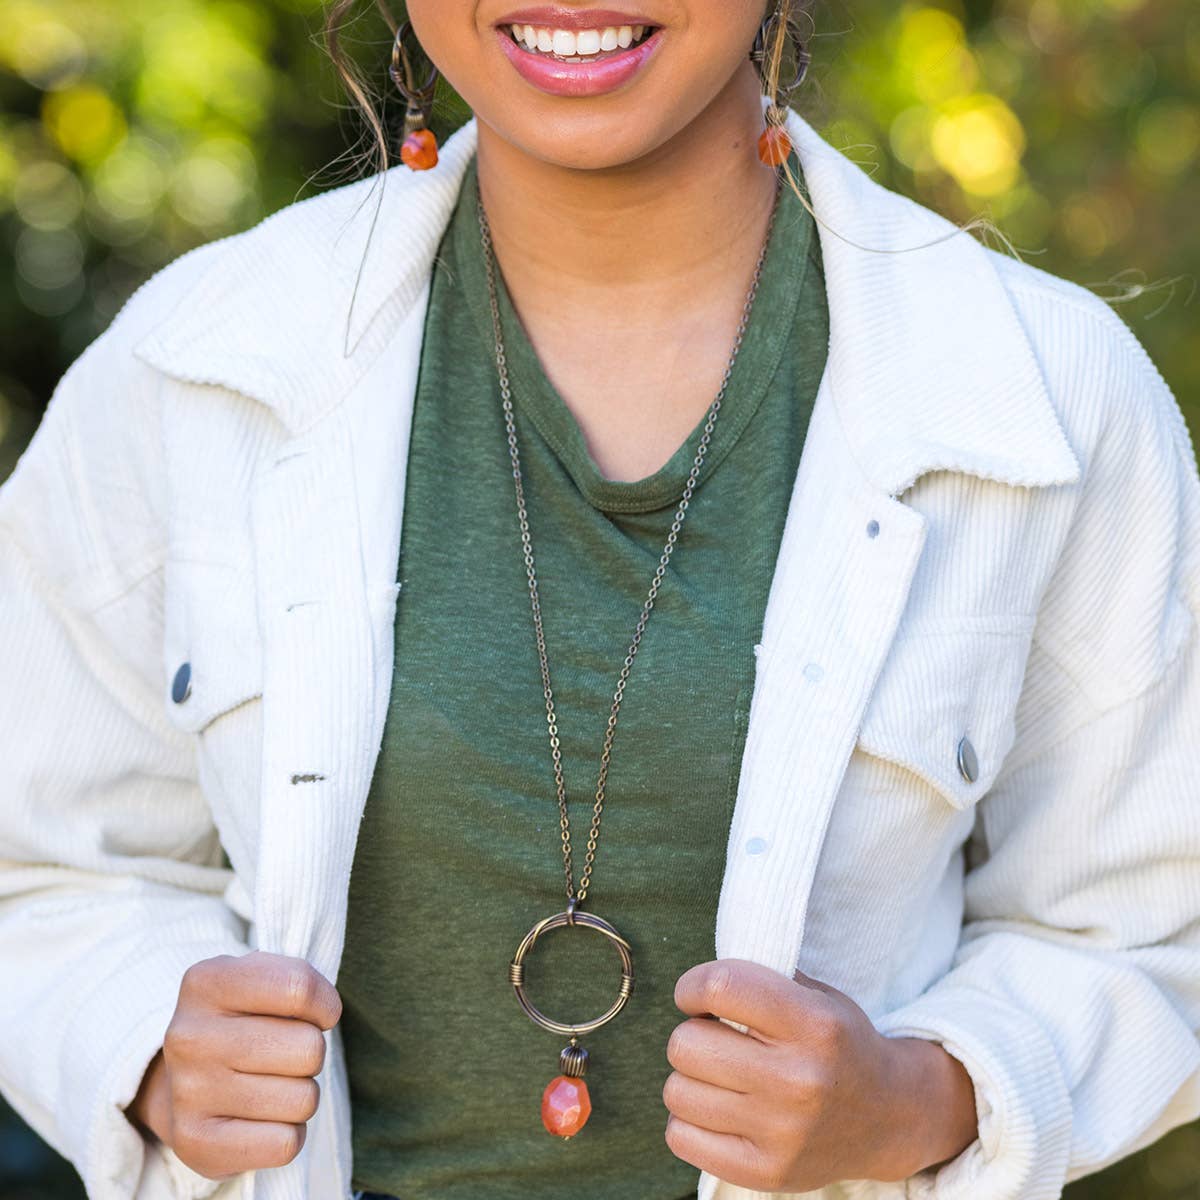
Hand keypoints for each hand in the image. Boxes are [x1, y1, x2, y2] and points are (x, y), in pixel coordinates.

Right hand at [124, 950, 342, 1180]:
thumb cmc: (243, 1021)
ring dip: (300, 1094)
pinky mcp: (195, 1143)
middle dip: (311, 1054)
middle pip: (309, 1048)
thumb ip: (300, 982)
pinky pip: (285, 1143)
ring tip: (269, 1085)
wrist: (184, 1083)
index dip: (325, 1005)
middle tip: (282, 1056)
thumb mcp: (262, 979)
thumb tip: (325, 1016)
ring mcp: (188, 1092)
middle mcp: (190, 1036)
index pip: (299, 987)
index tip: (316, 1014)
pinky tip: (262, 1120)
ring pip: (304, 1099)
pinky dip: (288, 1134)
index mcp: (207, 982)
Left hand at [663, 959, 977, 1192]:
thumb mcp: (818, 997)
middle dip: (693, 1034)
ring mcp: (782, 1134)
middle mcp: (798, 1080)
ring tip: (718, 1075)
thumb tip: (698, 983)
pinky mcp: (766, 1173)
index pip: (721, 987)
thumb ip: (762, 979)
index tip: (696, 995)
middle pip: (686, 1044)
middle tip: (714, 1038)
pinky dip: (688, 1121)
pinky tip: (716, 1109)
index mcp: (814, 1025)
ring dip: (689, 1078)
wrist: (889, 1117)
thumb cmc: (839, 1045)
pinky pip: (681, 1138)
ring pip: (677, 1092)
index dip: (692, 986)